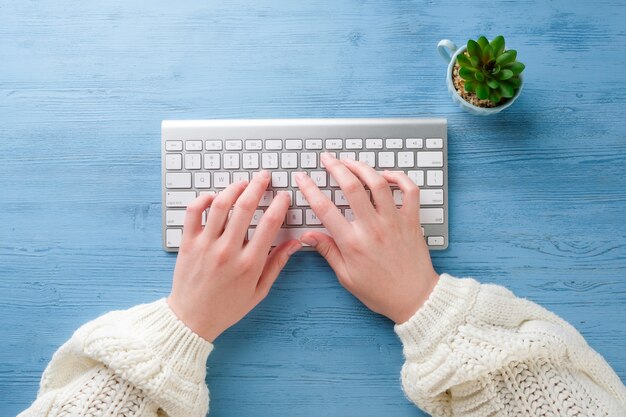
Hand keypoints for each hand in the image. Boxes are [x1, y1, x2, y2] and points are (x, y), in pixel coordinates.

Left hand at [168, 171, 300, 341]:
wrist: (192, 319)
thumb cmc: (227, 307)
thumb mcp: (259, 291)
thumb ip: (277, 264)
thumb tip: (295, 243)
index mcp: (249, 263)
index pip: (270, 223)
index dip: (280, 204)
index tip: (283, 196)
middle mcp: (228, 251)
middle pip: (246, 206)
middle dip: (258, 186)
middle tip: (264, 177)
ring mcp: (206, 245)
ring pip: (221, 205)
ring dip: (234, 188)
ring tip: (243, 182)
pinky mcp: (188, 243)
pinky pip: (194, 212)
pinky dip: (203, 199)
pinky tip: (214, 196)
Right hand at [296, 153, 438, 323]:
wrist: (414, 299)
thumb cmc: (380, 292)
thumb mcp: (346, 277)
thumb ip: (328, 251)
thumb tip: (308, 235)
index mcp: (352, 242)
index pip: (324, 208)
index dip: (309, 188)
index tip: (302, 177)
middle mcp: (372, 228)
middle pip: (351, 187)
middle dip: (335, 167)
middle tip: (327, 158)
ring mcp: (394, 221)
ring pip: (377, 183)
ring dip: (362, 167)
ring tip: (350, 161)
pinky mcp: (411, 220)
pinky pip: (409, 190)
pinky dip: (398, 177)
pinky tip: (385, 174)